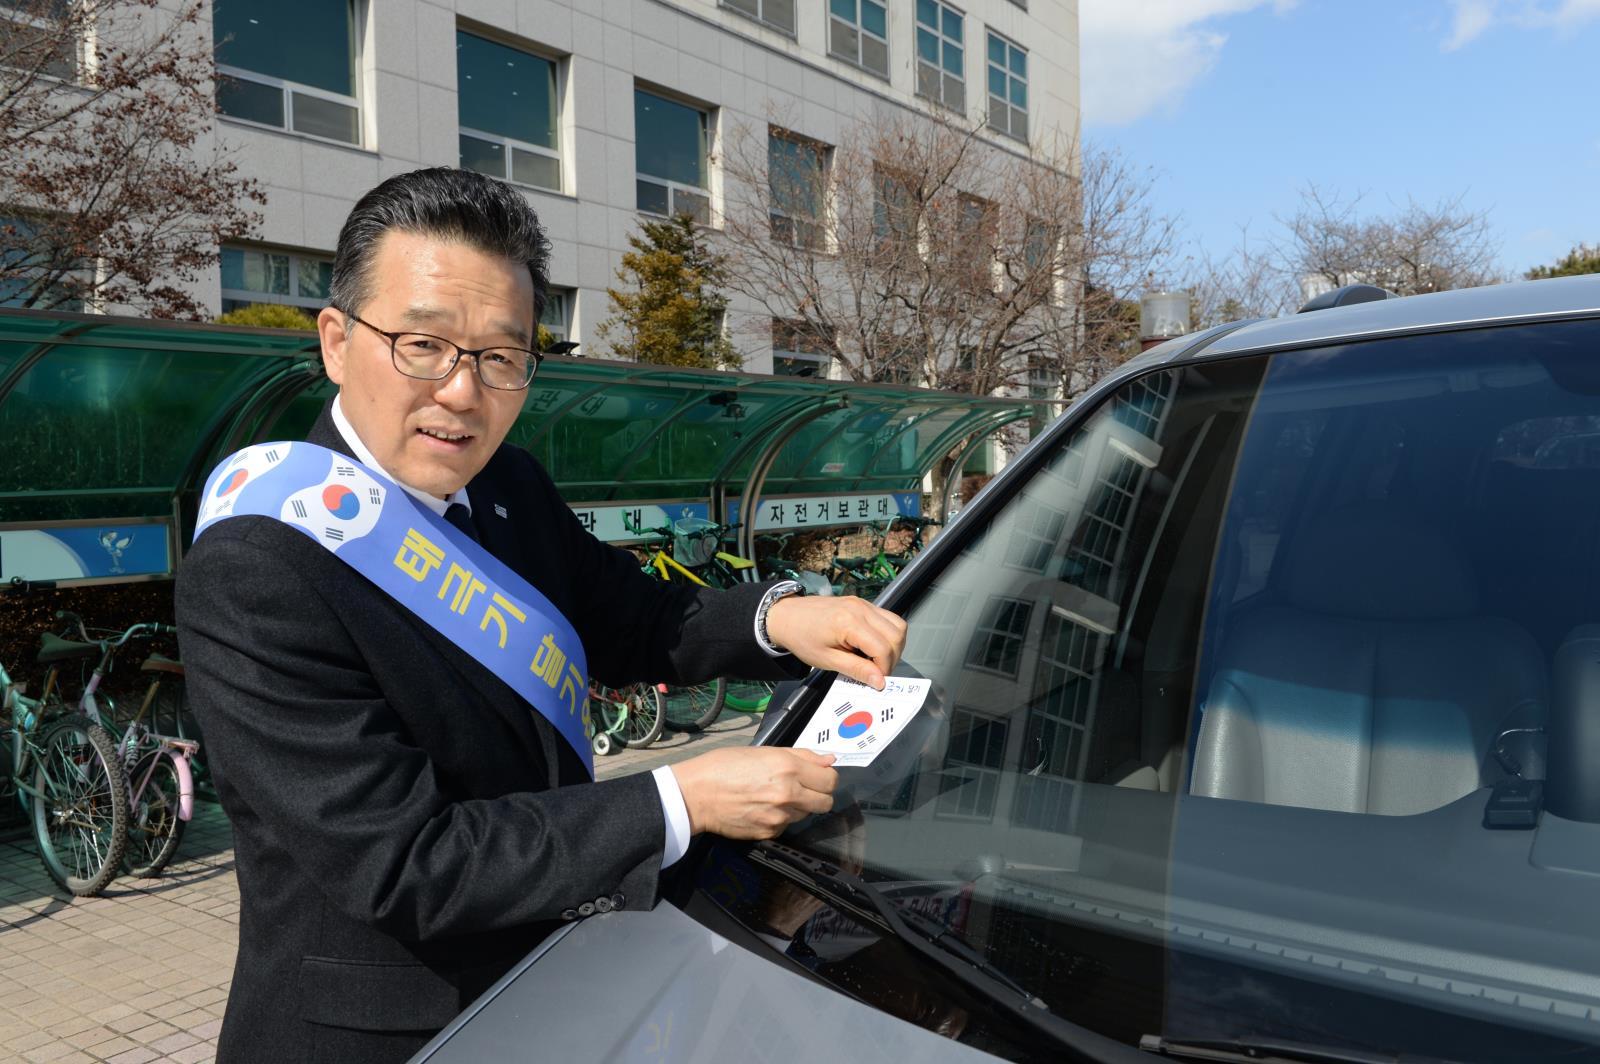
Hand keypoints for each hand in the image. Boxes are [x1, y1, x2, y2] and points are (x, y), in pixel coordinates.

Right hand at [670, 747, 838, 838]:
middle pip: (826, 802)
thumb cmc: (724, 766)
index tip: (818, 776)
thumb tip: (829, 759)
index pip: (831, 780)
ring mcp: (779, 816)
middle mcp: (788, 794)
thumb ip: (801, 755)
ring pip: (806, 814)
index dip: (826, 777)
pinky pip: (786, 825)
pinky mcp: (769, 832)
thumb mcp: (764, 751)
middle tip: (802, 787)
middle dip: (818, 794)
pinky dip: (781, 818)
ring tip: (774, 796)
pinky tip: (763, 807)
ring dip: (798, 806)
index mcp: (788, 768)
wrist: (696, 794)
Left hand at [765, 595, 907, 689]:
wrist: (786, 616)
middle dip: (892, 658)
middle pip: (897, 635)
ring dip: (893, 645)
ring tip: (876, 659)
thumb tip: (879, 682)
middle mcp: (860, 609)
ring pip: (898, 625)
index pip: (883, 648)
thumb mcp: (827, 660)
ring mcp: (863, 603)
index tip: (875, 680)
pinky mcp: (863, 603)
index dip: (884, 668)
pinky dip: (887, 634)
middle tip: (877, 671)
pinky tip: (872, 646)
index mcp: (849, 623)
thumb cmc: (802, 638)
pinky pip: (888, 618)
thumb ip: (856, 670)